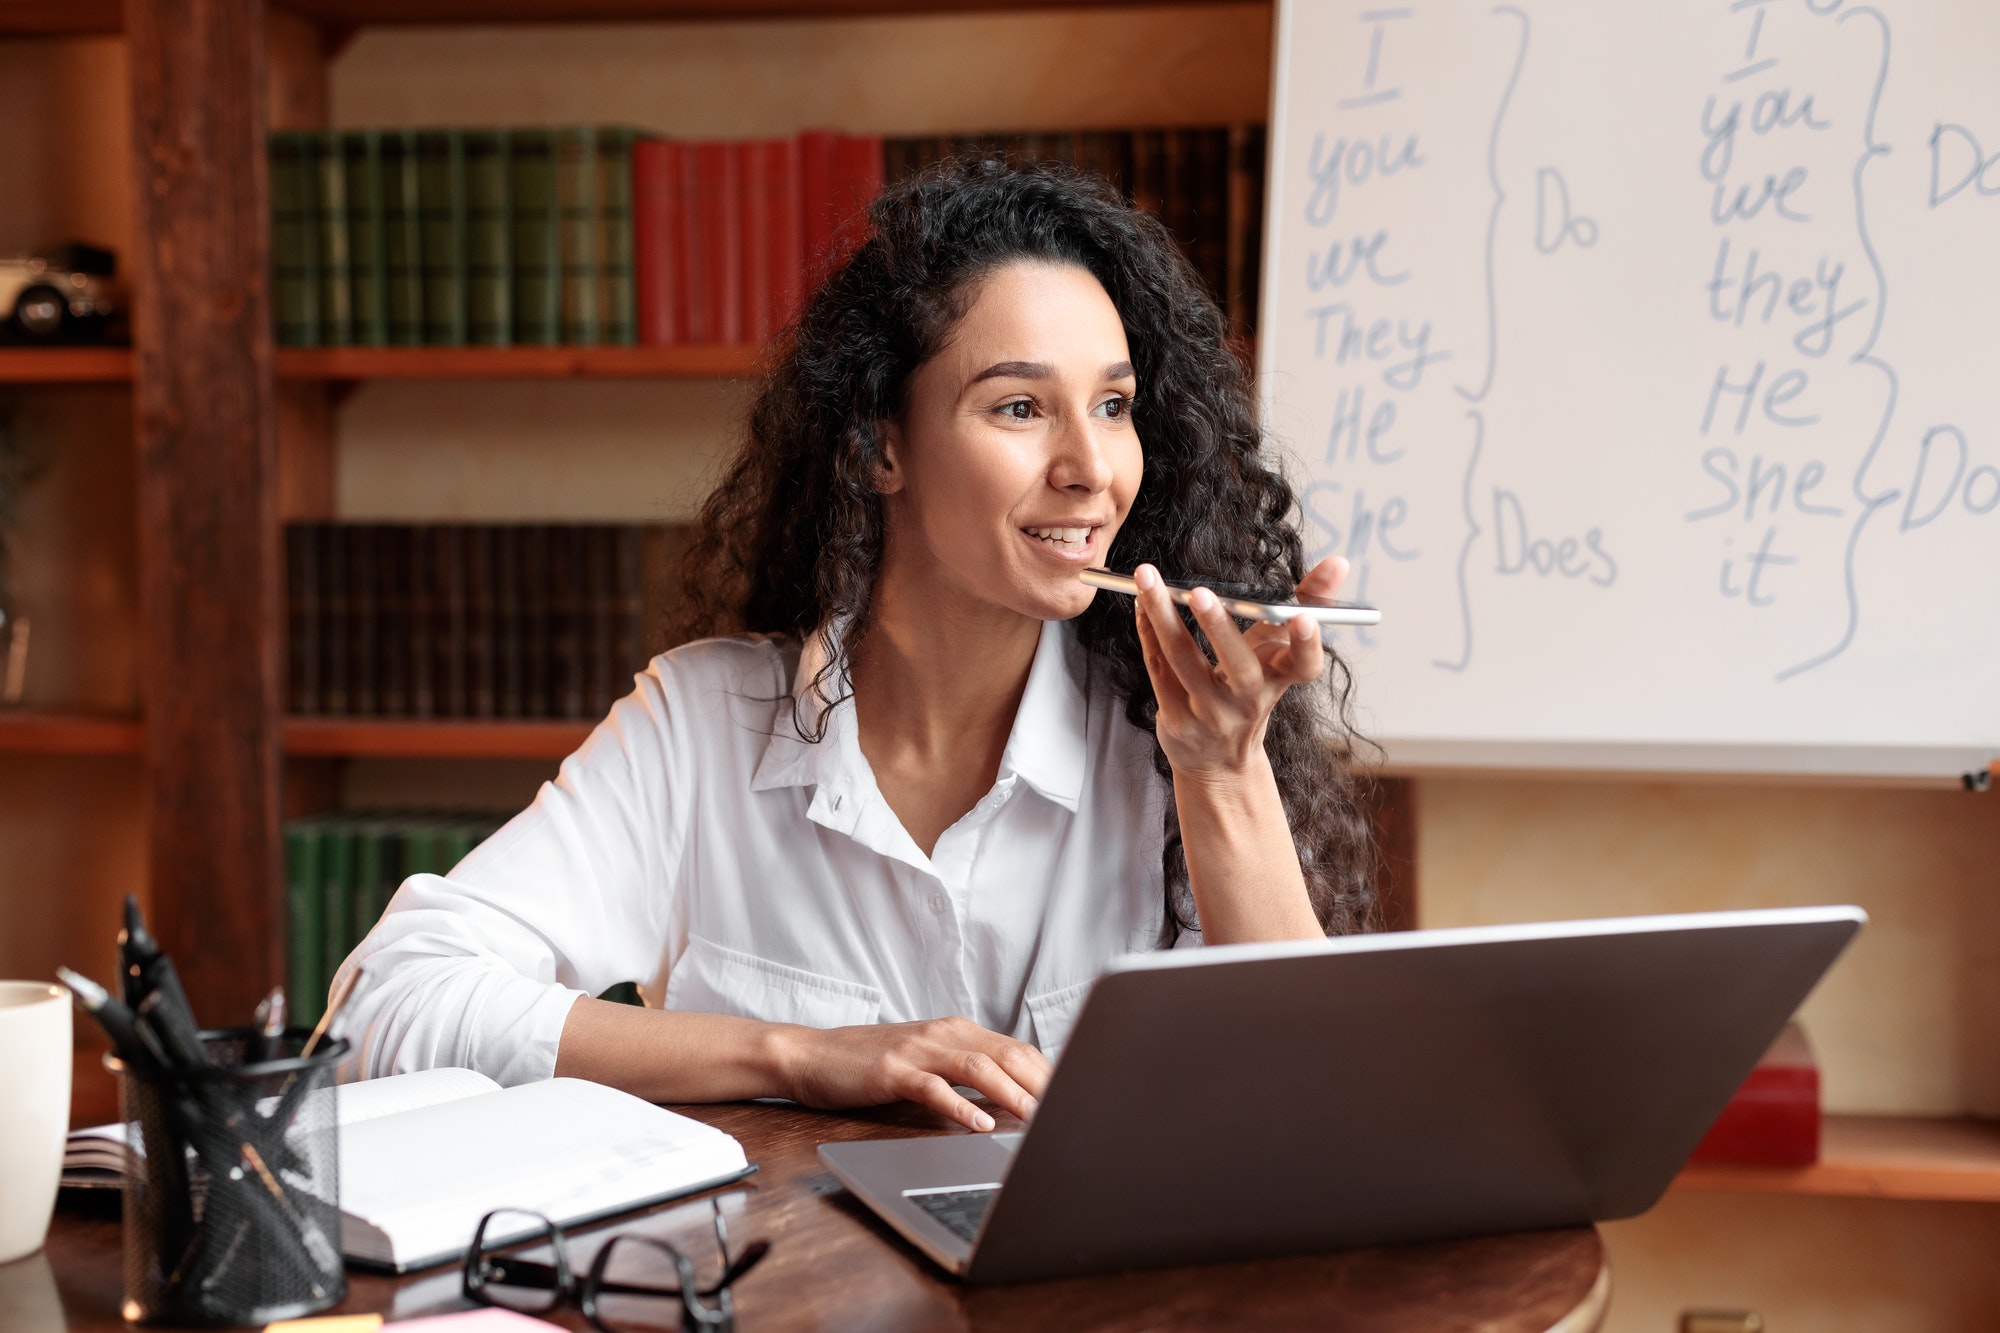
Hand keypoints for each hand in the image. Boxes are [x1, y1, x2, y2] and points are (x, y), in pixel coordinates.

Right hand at [775, 1016, 1051, 1131]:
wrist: (813, 1054)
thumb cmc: (871, 1064)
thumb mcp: (926, 1060)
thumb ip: (965, 1071)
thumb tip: (1012, 1099)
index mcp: (957, 1030)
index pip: (1017, 1049)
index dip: (1048, 1074)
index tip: (1073, 1098)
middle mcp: (943, 1033)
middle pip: (1008, 1054)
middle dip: (1042, 1085)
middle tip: (1068, 1112)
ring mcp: (918, 1050)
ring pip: (979, 1067)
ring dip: (1012, 1094)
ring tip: (1036, 1119)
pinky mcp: (892, 1071)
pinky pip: (934, 1087)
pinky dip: (961, 1106)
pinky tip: (979, 1124)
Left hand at [1132, 556, 1348, 777]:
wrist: (1219, 760)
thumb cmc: (1250, 689)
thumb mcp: (1279, 650)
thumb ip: (1307, 603)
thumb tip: (1339, 563)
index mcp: (1280, 680)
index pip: (1305, 667)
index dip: (1308, 645)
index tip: (1306, 619)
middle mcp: (1248, 701)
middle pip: (1238, 668)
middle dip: (1219, 628)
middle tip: (1199, 593)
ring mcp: (1210, 714)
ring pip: (1183, 660)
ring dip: (1163, 616)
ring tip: (1148, 578)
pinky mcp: (1177, 719)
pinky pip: (1158, 668)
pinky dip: (1148, 630)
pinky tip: (1141, 601)